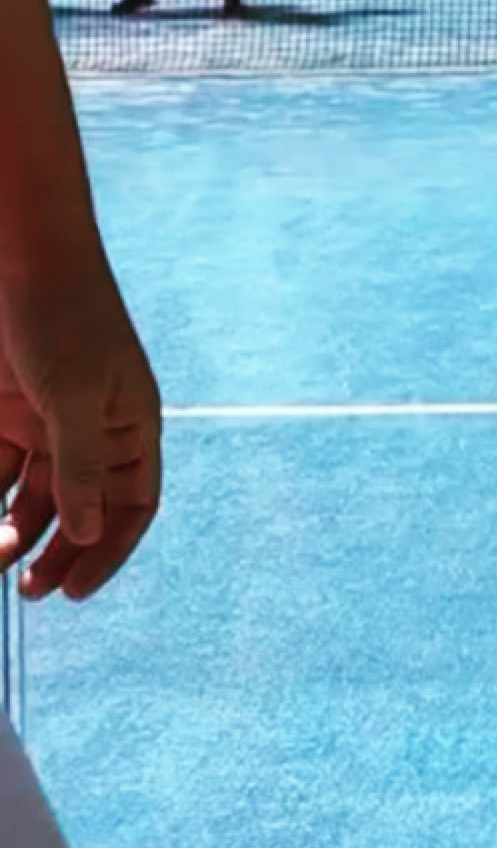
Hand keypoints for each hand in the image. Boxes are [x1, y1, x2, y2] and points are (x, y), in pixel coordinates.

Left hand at [0, 265, 161, 601]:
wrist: (22, 255)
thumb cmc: (64, 315)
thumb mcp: (75, 395)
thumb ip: (80, 466)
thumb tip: (87, 533)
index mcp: (129, 426)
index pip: (131, 503)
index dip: (108, 549)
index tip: (73, 590)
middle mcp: (92, 430)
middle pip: (82, 509)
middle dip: (59, 553)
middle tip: (30, 592)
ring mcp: (47, 421)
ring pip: (35, 497)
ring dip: (16, 532)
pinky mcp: (7, 412)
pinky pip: (0, 472)